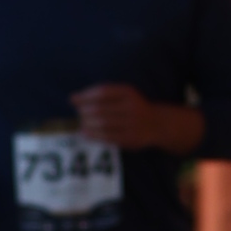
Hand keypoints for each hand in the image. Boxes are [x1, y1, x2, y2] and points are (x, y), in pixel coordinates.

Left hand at [71, 84, 197, 151]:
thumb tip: (73, 99)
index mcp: (129, 92)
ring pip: (103, 123)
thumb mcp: (123, 95)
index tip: (73, 100)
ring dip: (88, 124)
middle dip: (85, 111)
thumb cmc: (132, 107)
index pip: (102, 92)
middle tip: (78, 114)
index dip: (85, 96)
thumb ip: (102, 95)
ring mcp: (133, 124)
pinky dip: (94, 135)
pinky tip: (86, 134)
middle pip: (101, 108)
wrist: (157, 124)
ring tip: (81, 123)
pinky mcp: (131, 138)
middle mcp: (132, 107)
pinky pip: (108, 137)